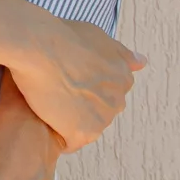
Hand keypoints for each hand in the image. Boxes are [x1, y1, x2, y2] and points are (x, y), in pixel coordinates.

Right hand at [7, 11, 143, 150]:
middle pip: (97, 112)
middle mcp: (118, 101)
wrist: (37, 47)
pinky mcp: (80, 132)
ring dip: (67, 121)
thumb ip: (120, 53)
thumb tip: (142, 62)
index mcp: (123, 78)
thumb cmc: (62, 36)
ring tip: (44, 104)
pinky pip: (70, 142)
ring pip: (84, 128)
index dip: (84, 88)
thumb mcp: (98, 36)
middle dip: (79, 106)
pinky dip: (58, 135)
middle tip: (54, 91)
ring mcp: (101, 119)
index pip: (107, 93)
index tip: (67, 80)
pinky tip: (44, 121)